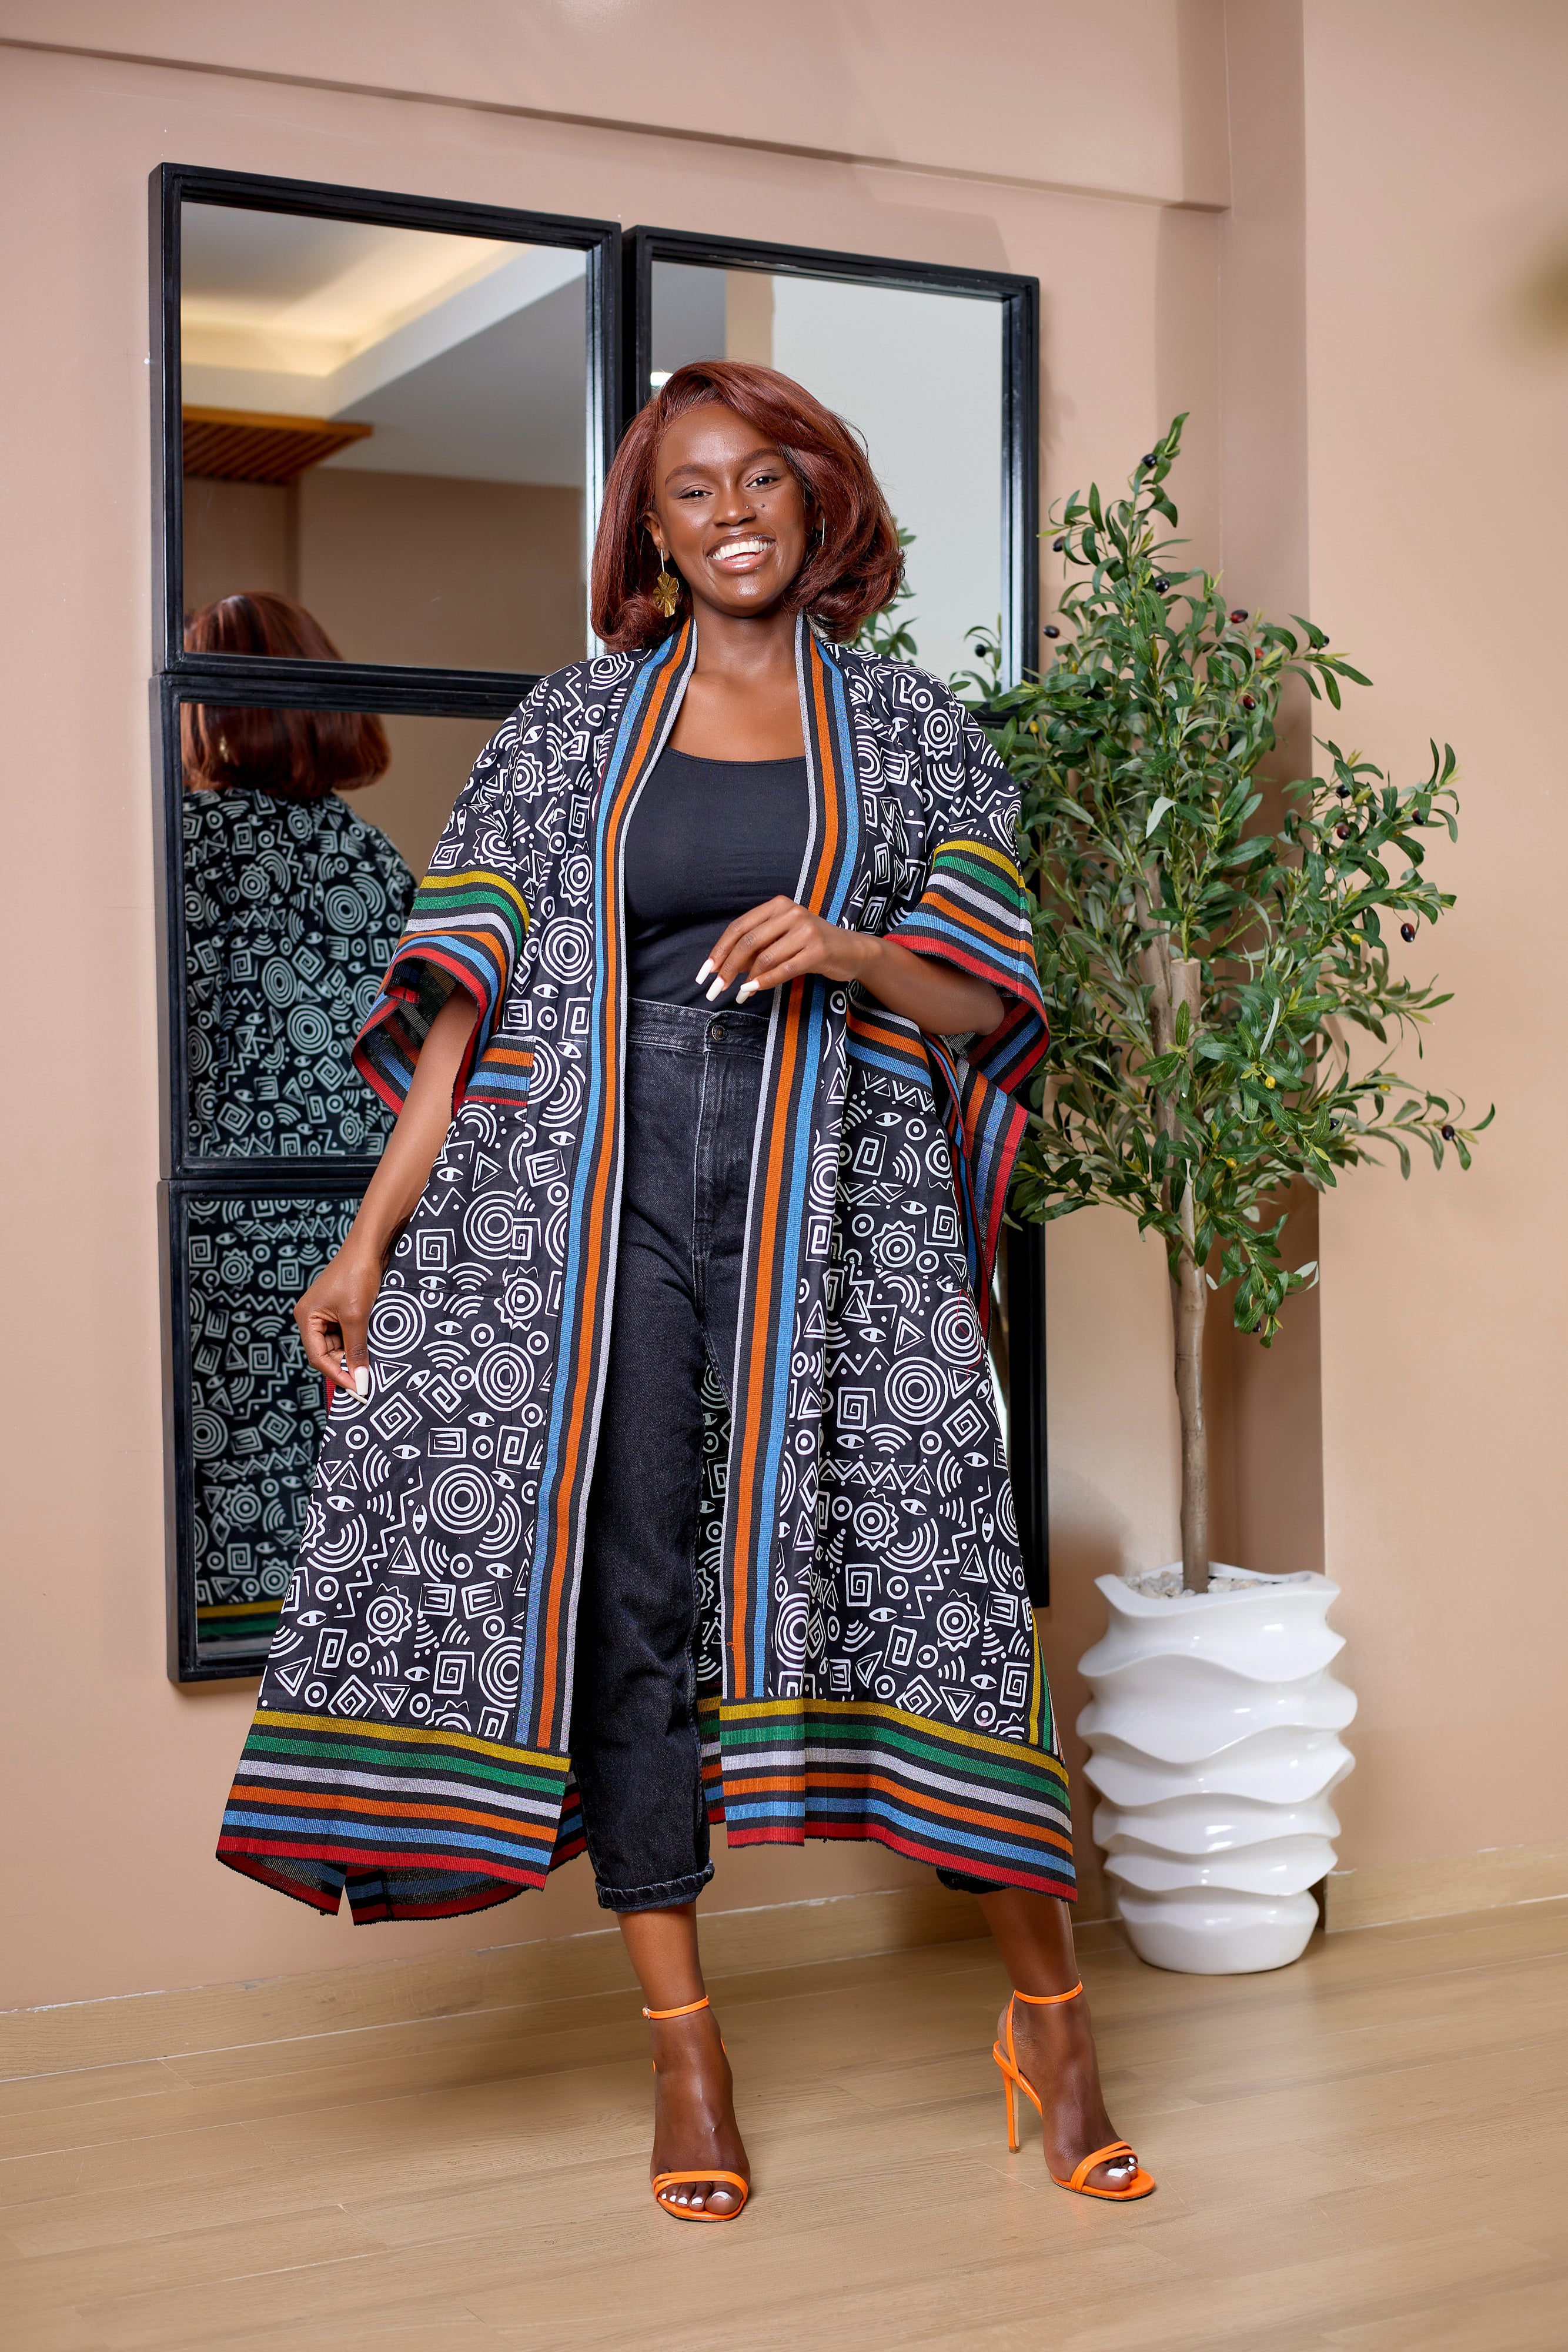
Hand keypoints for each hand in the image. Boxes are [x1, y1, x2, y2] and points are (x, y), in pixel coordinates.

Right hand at [295, 1239, 386, 1397]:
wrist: (370, 1246)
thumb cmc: (357, 1276)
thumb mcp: (357, 1317)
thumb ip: (357, 1349)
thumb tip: (360, 1381)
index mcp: (306, 1318)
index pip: (318, 1357)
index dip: (337, 1375)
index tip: (357, 1389)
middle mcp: (312, 1317)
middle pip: (328, 1353)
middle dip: (347, 1366)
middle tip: (368, 1381)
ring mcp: (327, 1313)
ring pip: (340, 1345)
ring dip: (355, 1354)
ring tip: (373, 1365)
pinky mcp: (342, 1308)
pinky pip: (348, 1333)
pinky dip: (360, 1342)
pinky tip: (374, 1349)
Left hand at [697, 897, 871, 1000]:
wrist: (851, 950)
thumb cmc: (811, 945)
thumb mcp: (782, 940)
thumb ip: (756, 949)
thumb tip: (724, 968)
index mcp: (778, 905)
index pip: (739, 927)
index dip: (719, 950)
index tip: (705, 971)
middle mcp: (791, 912)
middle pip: (748, 942)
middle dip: (728, 967)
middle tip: (716, 988)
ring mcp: (806, 930)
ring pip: (765, 956)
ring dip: (747, 979)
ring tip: (738, 994)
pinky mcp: (818, 950)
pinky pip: (784, 969)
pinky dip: (765, 981)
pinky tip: (753, 990)